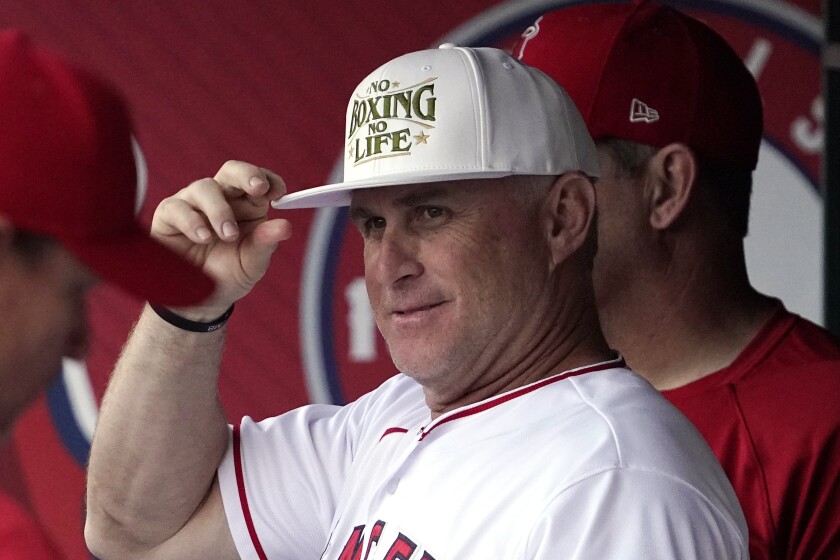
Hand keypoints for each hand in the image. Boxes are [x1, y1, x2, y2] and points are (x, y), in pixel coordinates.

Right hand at [152, 160, 291, 316]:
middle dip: (246, 175)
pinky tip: (202, 238)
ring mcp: (193, 204)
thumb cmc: (227, 276)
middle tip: (259, 189)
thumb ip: (266, 244)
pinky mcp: (169, 215)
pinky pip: (177, 207)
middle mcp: (221, 199)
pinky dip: (192, 221)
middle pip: (232, 171)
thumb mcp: (252, 264)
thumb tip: (285, 227)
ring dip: (220, 210)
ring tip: (228, 236)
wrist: (198, 301)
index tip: (278, 192)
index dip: (269, 180)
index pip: (259, 180)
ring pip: (205, 187)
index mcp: (247, 206)